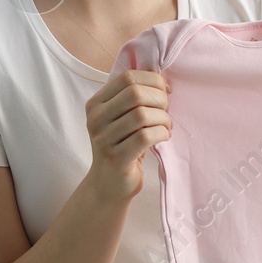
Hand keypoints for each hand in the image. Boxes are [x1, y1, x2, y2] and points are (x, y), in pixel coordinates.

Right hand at [82, 69, 170, 202]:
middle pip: (135, 93)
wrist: (108, 184)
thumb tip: (161, 79)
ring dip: (162, 119)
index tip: (165, 91)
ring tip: (166, 126)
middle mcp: (95, 119)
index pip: (126, 77)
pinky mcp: (116, 157)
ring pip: (142, 115)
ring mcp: (103, 139)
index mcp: (96, 104)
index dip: (152, 80)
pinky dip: (161, 134)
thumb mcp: (122, 118)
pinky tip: (163, 137)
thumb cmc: (122, 146)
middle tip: (166, 111)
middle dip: (159, 99)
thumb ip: (134, 98)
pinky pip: (145, 137)